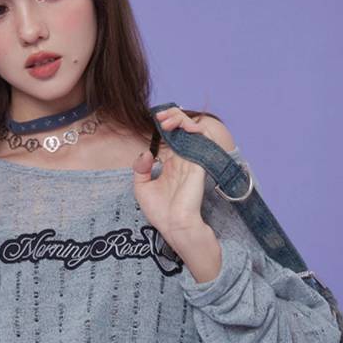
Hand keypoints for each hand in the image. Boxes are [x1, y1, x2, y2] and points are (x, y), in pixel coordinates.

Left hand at [132, 107, 229, 247]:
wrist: (174, 226)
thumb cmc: (161, 212)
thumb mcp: (142, 188)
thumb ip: (141, 169)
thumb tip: (147, 152)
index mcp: (172, 166)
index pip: (172, 138)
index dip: (164, 125)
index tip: (153, 120)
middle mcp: (183, 160)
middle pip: (182, 128)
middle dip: (172, 116)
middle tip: (159, 117)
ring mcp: (191, 160)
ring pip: (192, 128)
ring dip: (180, 118)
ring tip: (164, 120)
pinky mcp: (198, 162)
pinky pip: (201, 138)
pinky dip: (191, 126)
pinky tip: (178, 126)